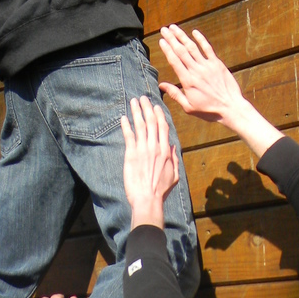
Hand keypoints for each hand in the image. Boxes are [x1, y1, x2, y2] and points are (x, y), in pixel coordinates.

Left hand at [121, 95, 177, 229]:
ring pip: (140, 126)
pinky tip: (123, 118)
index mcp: (166, 151)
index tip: (156, 106)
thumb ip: (175, 159)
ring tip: (133, 101)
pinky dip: (126, 125)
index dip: (159, 115)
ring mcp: (142, 150)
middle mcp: (154, 147)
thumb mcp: (174, 175)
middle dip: (147, 108)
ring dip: (136, 112)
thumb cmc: (161, 190)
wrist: (147, 199)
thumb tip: (173, 146)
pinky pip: (129, 136)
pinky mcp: (131, 155)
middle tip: (143, 98)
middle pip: (151, 122)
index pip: (163, 127)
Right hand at [158, 24, 282, 156]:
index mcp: (188, 81)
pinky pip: (208, 49)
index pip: (174, 61)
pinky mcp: (217, 64)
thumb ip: (175, 94)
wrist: (230, 108)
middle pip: (181, 51)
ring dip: (182, 36)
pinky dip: (201, 39)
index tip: (161, 41)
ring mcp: (207, 66)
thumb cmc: (209, 110)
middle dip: (171, 39)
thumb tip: (161, 85)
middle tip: (164, 30)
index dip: (167, 49)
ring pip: (192, 47)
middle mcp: (196, 71)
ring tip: (174, 28)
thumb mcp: (189, 107)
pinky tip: (195, 32)